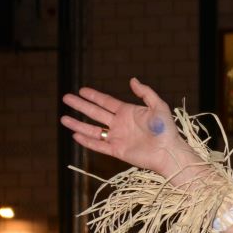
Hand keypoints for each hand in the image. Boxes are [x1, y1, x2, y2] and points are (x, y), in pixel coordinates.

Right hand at [61, 78, 207, 181]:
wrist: (169, 152)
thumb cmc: (167, 130)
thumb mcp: (159, 106)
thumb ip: (146, 93)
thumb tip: (132, 80)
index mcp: (128, 112)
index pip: (106, 102)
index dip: (93, 96)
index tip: (81, 90)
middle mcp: (120, 124)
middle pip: (95, 113)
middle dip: (80, 105)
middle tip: (66, 98)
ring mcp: (117, 138)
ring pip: (93, 130)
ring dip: (78, 124)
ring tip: (63, 118)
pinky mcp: (117, 151)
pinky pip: (98, 145)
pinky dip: (87, 141)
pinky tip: (75, 135)